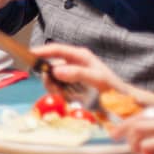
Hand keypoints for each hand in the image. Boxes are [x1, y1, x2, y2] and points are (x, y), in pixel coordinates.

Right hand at [31, 42, 153, 109]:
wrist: (124, 103)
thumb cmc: (113, 88)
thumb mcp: (97, 79)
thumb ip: (77, 73)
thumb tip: (55, 69)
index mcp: (80, 56)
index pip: (56, 49)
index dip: (42, 51)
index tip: (29, 55)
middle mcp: (74, 63)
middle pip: (51, 64)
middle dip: (48, 75)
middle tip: (52, 87)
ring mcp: (72, 75)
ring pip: (52, 78)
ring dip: (53, 86)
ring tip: (63, 95)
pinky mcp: (71, 87)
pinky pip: (57, 88)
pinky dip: (58, 93)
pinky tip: (66, 98)